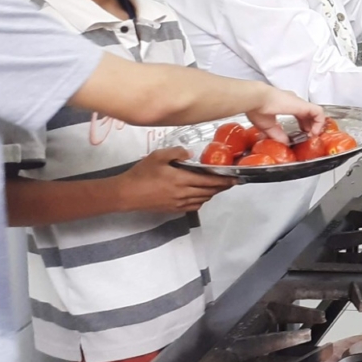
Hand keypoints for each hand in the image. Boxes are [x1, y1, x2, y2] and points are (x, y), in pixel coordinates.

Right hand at [115, 147, 237, 212]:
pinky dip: (202, 200)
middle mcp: (183, 193)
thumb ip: (176, 153)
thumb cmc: (141, 173)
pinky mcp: (174, 209)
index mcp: (181, 179)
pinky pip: (194, 206)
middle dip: (222, 187)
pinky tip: (201, 195)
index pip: (209, 181)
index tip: (235, 178)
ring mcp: (179, 203)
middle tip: (231, 181)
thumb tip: (191, 154)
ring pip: (203, 199)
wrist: (127, 194)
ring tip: (218, 186)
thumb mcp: (158, 156)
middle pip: (209, 191)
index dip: (224, 180)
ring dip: (212, 193)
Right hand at [246, 85, 325, 142]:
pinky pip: (318, 112)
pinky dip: (319, 122)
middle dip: (310, 125)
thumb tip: (285, 142)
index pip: (298, 112)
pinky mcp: (303, 105)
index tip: (301, 133)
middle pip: (308, 113)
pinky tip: (314, 132)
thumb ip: (278, 134)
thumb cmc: (257, 108)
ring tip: (312, 135)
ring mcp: (299, 103)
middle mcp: (293, 101)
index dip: (302, 123)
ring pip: (315, 112)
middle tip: (308, 135)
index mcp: (283, 104)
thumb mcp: (268, 126)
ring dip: (316, 124)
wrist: (257, 99)